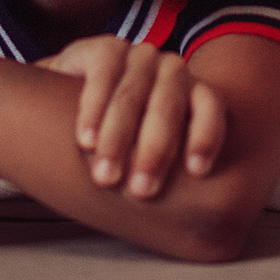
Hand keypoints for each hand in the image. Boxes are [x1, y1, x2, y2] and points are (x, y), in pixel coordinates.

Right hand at [40, 34, 228, 199]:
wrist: (67, 105)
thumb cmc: (126, 142)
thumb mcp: (153, 155)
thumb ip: (177, 176)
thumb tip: (213, 230)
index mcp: (194, 93)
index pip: (210, 107)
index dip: (206, 135)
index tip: (198, 171)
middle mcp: (171, 69)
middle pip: (169, 105)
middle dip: (155, 151)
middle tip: (141, 192)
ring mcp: (138, 55)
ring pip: (132, 94)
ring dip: (118, 138)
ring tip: (106, 178)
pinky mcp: (103, 48)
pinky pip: (103, 76)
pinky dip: (93, 110)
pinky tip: (85, 141)